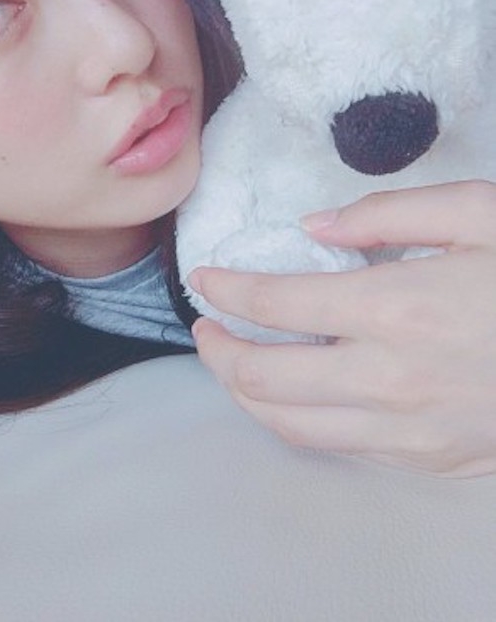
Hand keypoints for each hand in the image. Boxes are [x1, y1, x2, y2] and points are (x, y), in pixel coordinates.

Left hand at [190, 181, 495, 476]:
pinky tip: (293, 396)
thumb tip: (315, 229)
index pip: (275, 305)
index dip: (226, 290)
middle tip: (205, 325)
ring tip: (231, 362)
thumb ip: (389, 212)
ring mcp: (410, 431)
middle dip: (218, 350)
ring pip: (291, 425)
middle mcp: (391, 380)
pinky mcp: (431, 460)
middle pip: (265, 378)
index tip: (205, 278)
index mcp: (396, 308)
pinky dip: (296, 422)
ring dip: (245, 393)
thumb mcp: (480, 212)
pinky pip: (340, 449)